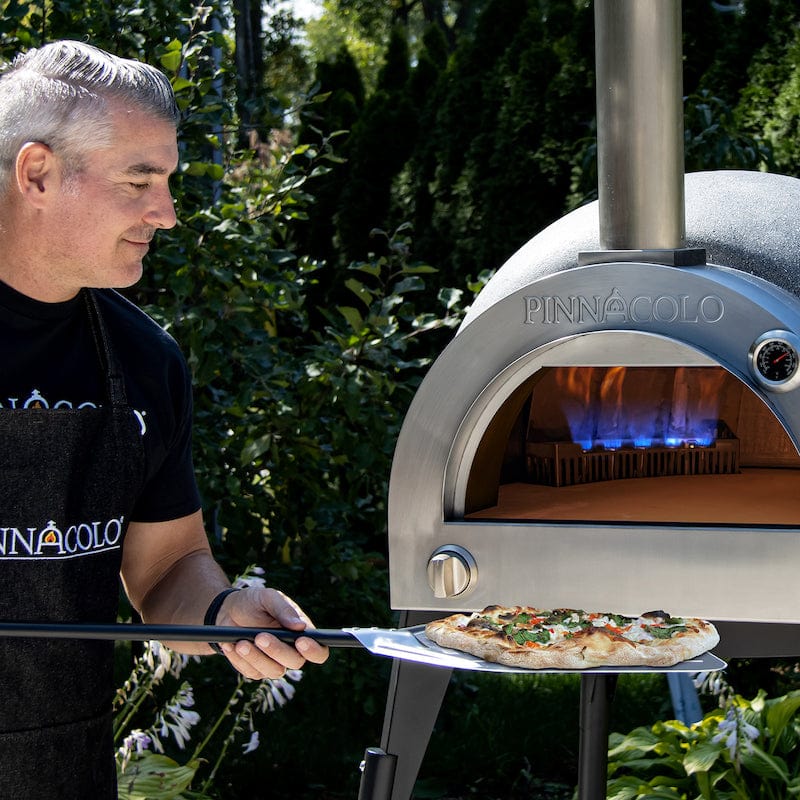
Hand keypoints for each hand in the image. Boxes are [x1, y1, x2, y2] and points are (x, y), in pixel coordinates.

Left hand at [214, 586, 328, 679]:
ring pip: (274, 672)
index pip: (319, 650)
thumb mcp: (268, 597)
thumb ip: (284, 609)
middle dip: (277, 650)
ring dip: (256, 658)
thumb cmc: (254, 602)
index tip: (301, 641)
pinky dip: (240, 660)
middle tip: (260, 636)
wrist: (227, 611)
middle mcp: (291, 651)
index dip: (315, 650)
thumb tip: (300, 627)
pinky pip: (252, 672)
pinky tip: (231, 645)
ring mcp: (274, 663)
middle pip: (295, 662)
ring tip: (240, 642)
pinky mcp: (255, 670)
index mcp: (302, 633)